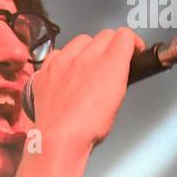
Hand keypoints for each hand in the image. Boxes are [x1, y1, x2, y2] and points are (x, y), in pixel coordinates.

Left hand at [25, 27, 145, 152]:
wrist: (58, 140)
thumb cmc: (88, 128)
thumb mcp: (117, 103)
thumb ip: (119, 78)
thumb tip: (117, 71)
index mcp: (109, 64)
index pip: (124, 35)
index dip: (131, 43)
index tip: (131, 50)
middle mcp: (85, 57)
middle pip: (103, 36)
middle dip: (110, 46)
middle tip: (110, 63)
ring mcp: (62, 62)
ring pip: (79, 41)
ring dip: (86, 50)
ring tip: (86, 69)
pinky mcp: (45, 71)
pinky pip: (56, 54)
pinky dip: (63, 61)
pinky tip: (66, 74)